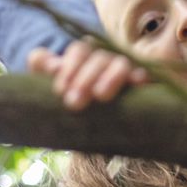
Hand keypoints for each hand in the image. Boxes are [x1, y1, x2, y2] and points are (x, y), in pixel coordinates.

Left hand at [28, 42, 148, 110]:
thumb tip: (46, 62)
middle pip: (98, 58)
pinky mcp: (141, 85)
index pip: (80, 51)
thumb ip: (43, 69)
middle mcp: (105, 61)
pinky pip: (144, 75)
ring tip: (100, 95)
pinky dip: (140, 76)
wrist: (91, 135)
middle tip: (74, 102)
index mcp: (84, 58)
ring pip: (120, 64)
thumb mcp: (50, 89)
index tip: (59, 89)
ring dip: (110, 76)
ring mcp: (125, 72)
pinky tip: (136, 83)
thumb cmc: (69, 105)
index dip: (70, 67)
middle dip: (85, 77)